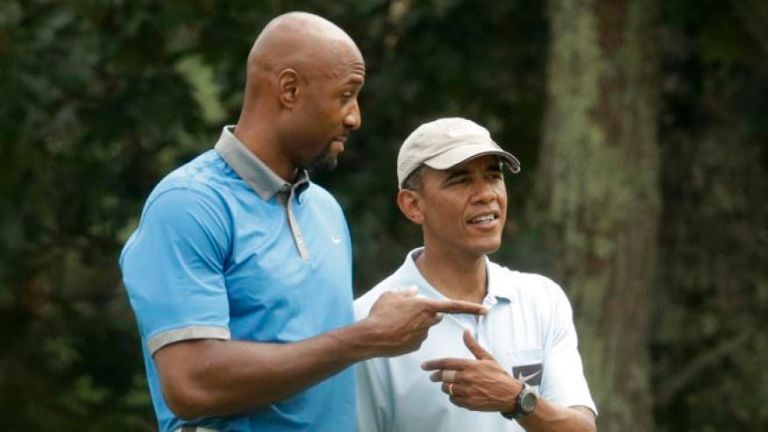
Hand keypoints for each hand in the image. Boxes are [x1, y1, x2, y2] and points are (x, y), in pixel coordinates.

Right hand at [362, 287, 485, 356]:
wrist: (371, 337)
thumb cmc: (380, 313)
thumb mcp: (391, 296)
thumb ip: (406, 293)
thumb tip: (414, 292)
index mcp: (426, 306)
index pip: (454, 306)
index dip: (471, 307)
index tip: (485, 309)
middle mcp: (428, 321)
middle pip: (435, 316)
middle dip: (428, 314)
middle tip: (407, 312)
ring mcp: (422, 335)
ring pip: (424, 327)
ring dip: (415, 325)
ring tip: (395, 323)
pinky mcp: (416, 346)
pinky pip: (416, 338)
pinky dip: (408, 335)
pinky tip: (394, 334)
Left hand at [422, 329, 521, 411]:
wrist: (510, 395)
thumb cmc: (499, 376)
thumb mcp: (487, 357)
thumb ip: (473, 345)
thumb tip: (466, 331)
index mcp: (469, 365)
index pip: (445, 363)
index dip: (432, 364)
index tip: (425, 366)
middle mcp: (466, 378)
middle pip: (443, 376)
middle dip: (436, 376)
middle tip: (433, 376)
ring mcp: (467, 392)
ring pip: (447, 389)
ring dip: (445, 386)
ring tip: (448, 384)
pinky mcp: (468, 403)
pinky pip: (453, 400)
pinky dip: (453, 397)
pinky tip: (457, 393)